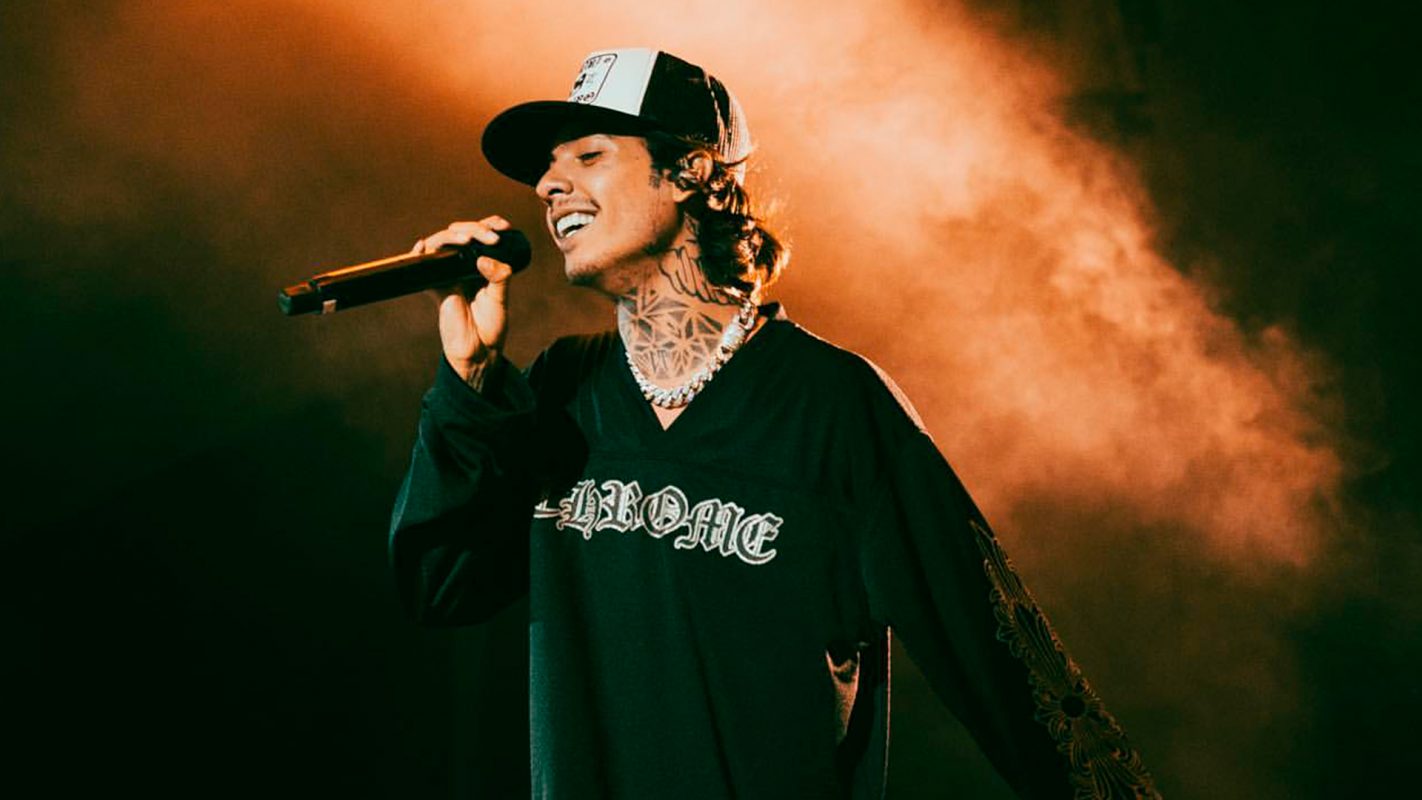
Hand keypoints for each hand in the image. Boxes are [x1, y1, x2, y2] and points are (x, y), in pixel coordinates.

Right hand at [413, 216, 514, 385]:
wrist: (478, 351)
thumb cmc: (491, 325)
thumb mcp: (500, 298)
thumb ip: (498, 277)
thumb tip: (483, 258)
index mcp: (483, 265)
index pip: (482, 235)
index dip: (490, 225)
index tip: (503, 227)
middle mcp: (464, 265)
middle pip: (462, 233)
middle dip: (475, 228)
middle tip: (491, 237)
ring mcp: (448, 274)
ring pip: (443, 243)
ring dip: (454, 235)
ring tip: (468, 240)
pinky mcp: (435, 286)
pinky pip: (423, 265)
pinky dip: (421, 253)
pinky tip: (423, 247)